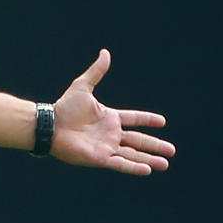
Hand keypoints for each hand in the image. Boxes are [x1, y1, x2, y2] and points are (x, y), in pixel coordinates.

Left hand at [50, 49, 174, 174]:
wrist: (50, 125)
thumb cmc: (64, 107)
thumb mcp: (82, 86)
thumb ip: (96, 71)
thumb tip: (105, 52)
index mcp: (109, 117)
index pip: (133, 119)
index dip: (147, 120)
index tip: (162, 121)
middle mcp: (110, 133)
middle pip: (138, 140)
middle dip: (155, 145)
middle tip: (172, 150)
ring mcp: (106, 146)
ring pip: (133, 154)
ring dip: (149, 159)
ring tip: (165, 163)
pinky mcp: (100, 158)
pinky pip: (121, 163)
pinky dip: (134, 167)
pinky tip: (148, 170)